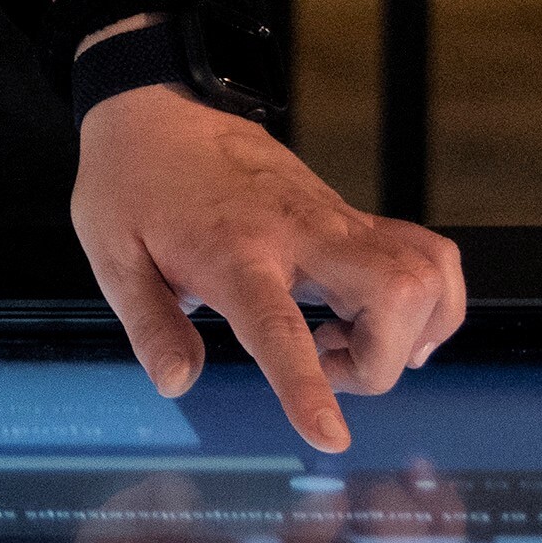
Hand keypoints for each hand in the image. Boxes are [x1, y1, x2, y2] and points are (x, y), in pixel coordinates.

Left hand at [65, 87, 466, 454]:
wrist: (158, 108)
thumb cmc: (132, 183)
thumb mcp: (114, 256)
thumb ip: (150, 325)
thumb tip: (175, 382)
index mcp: (233, 253)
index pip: (278, 327)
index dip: (307, 385)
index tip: (331, 435)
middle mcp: (299, 233)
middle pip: (394, 293)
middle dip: (382, 359)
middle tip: (329, 362)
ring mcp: (334, 219)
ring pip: (425, 272)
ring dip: (410, 329)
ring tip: (350, 339)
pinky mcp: (350, 215)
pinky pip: (425, 253)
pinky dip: (428, 297)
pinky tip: (382, 318)